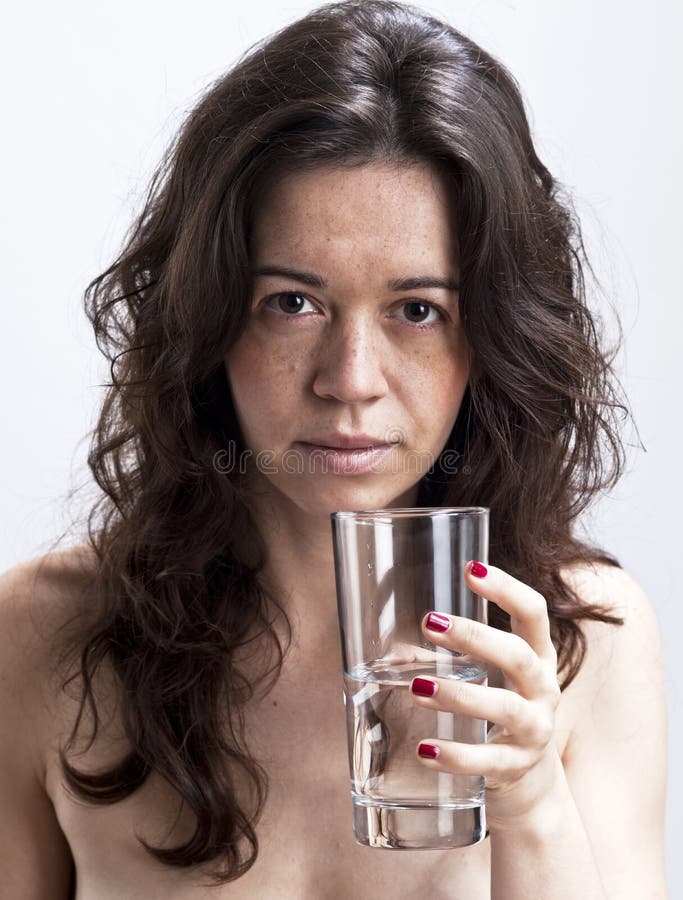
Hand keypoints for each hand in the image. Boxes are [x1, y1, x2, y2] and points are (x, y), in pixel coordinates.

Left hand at [411, 560, 563, 829]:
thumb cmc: (500, 703)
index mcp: (538, 654)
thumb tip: (391, 608)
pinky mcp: (518, 766)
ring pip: (503, 708)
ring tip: (417, 687)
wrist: (529, 777)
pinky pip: (488, 762)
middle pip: (518, 655)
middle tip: (428, 623)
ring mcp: (536, 729)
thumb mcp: (497, 669)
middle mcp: (544, 688)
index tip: (471, 569)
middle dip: (474, 637)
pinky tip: (424, 749)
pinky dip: (455, 756)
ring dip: (459, 695)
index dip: (507, 588)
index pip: (532, 612)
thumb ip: (465, 643)